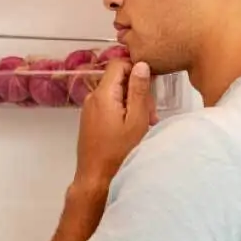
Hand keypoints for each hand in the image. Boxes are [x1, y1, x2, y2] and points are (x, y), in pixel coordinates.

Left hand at [74, 60, 156, 187]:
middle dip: (137, 91)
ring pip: (116, 94)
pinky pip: (109, 106)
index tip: (150, 84)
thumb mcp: (136, 120)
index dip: (136, 68)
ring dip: (133, 104)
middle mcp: (92, 98)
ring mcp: (90, 109)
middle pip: (118, 80)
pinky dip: (123, 112)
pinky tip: (133, 128)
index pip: (118, 64)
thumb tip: (141, 65)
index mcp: (103, 94)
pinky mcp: (91, 119)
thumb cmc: (118, 152)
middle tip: (150, 113)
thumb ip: (139, 90)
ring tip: (144, 124)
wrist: (96, 177)